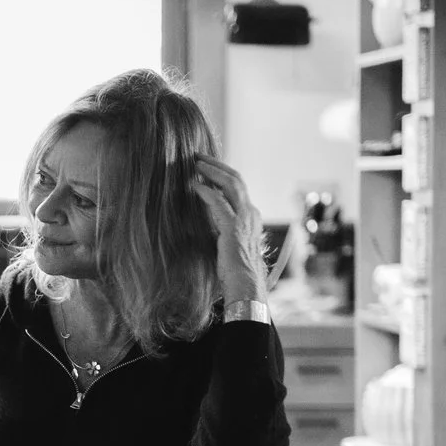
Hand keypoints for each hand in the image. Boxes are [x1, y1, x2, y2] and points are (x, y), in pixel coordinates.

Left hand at [194, 157, 266, 304]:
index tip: (206, 168)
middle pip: (236, 179)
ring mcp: (244, 220)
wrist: (246, 288)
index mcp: (251, 217)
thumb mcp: (227, 244)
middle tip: (198, 157)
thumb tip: (205, 218)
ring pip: (231, 184)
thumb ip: (220, 228)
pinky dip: (206, 192)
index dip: (222, 175)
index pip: (238, 188)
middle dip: (217, 165)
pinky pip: (219, 203)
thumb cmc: (235, 273)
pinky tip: (194, 186)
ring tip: (196, 163)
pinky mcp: (233, 229)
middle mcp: (251, 214)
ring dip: (212, 171)